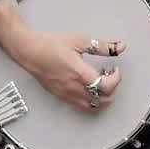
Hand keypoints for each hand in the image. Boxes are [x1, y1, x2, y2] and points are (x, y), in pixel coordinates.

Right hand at [9, 30, 123, 112]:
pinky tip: (88, 86)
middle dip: (112, 90)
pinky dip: (90, 100)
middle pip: (101, 101)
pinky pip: (79, 106)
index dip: (116, 79)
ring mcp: (65, 94)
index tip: (115, 70)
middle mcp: (72, 87)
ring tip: (100, 82)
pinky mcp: (60, 96)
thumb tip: (119, 47)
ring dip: (101, 97)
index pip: (105, 87)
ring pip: (91, 107)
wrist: (30, 51)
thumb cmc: (50, 45)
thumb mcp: (81, 41)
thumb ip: (103, 46)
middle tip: (110, 76)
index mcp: (79, 73)